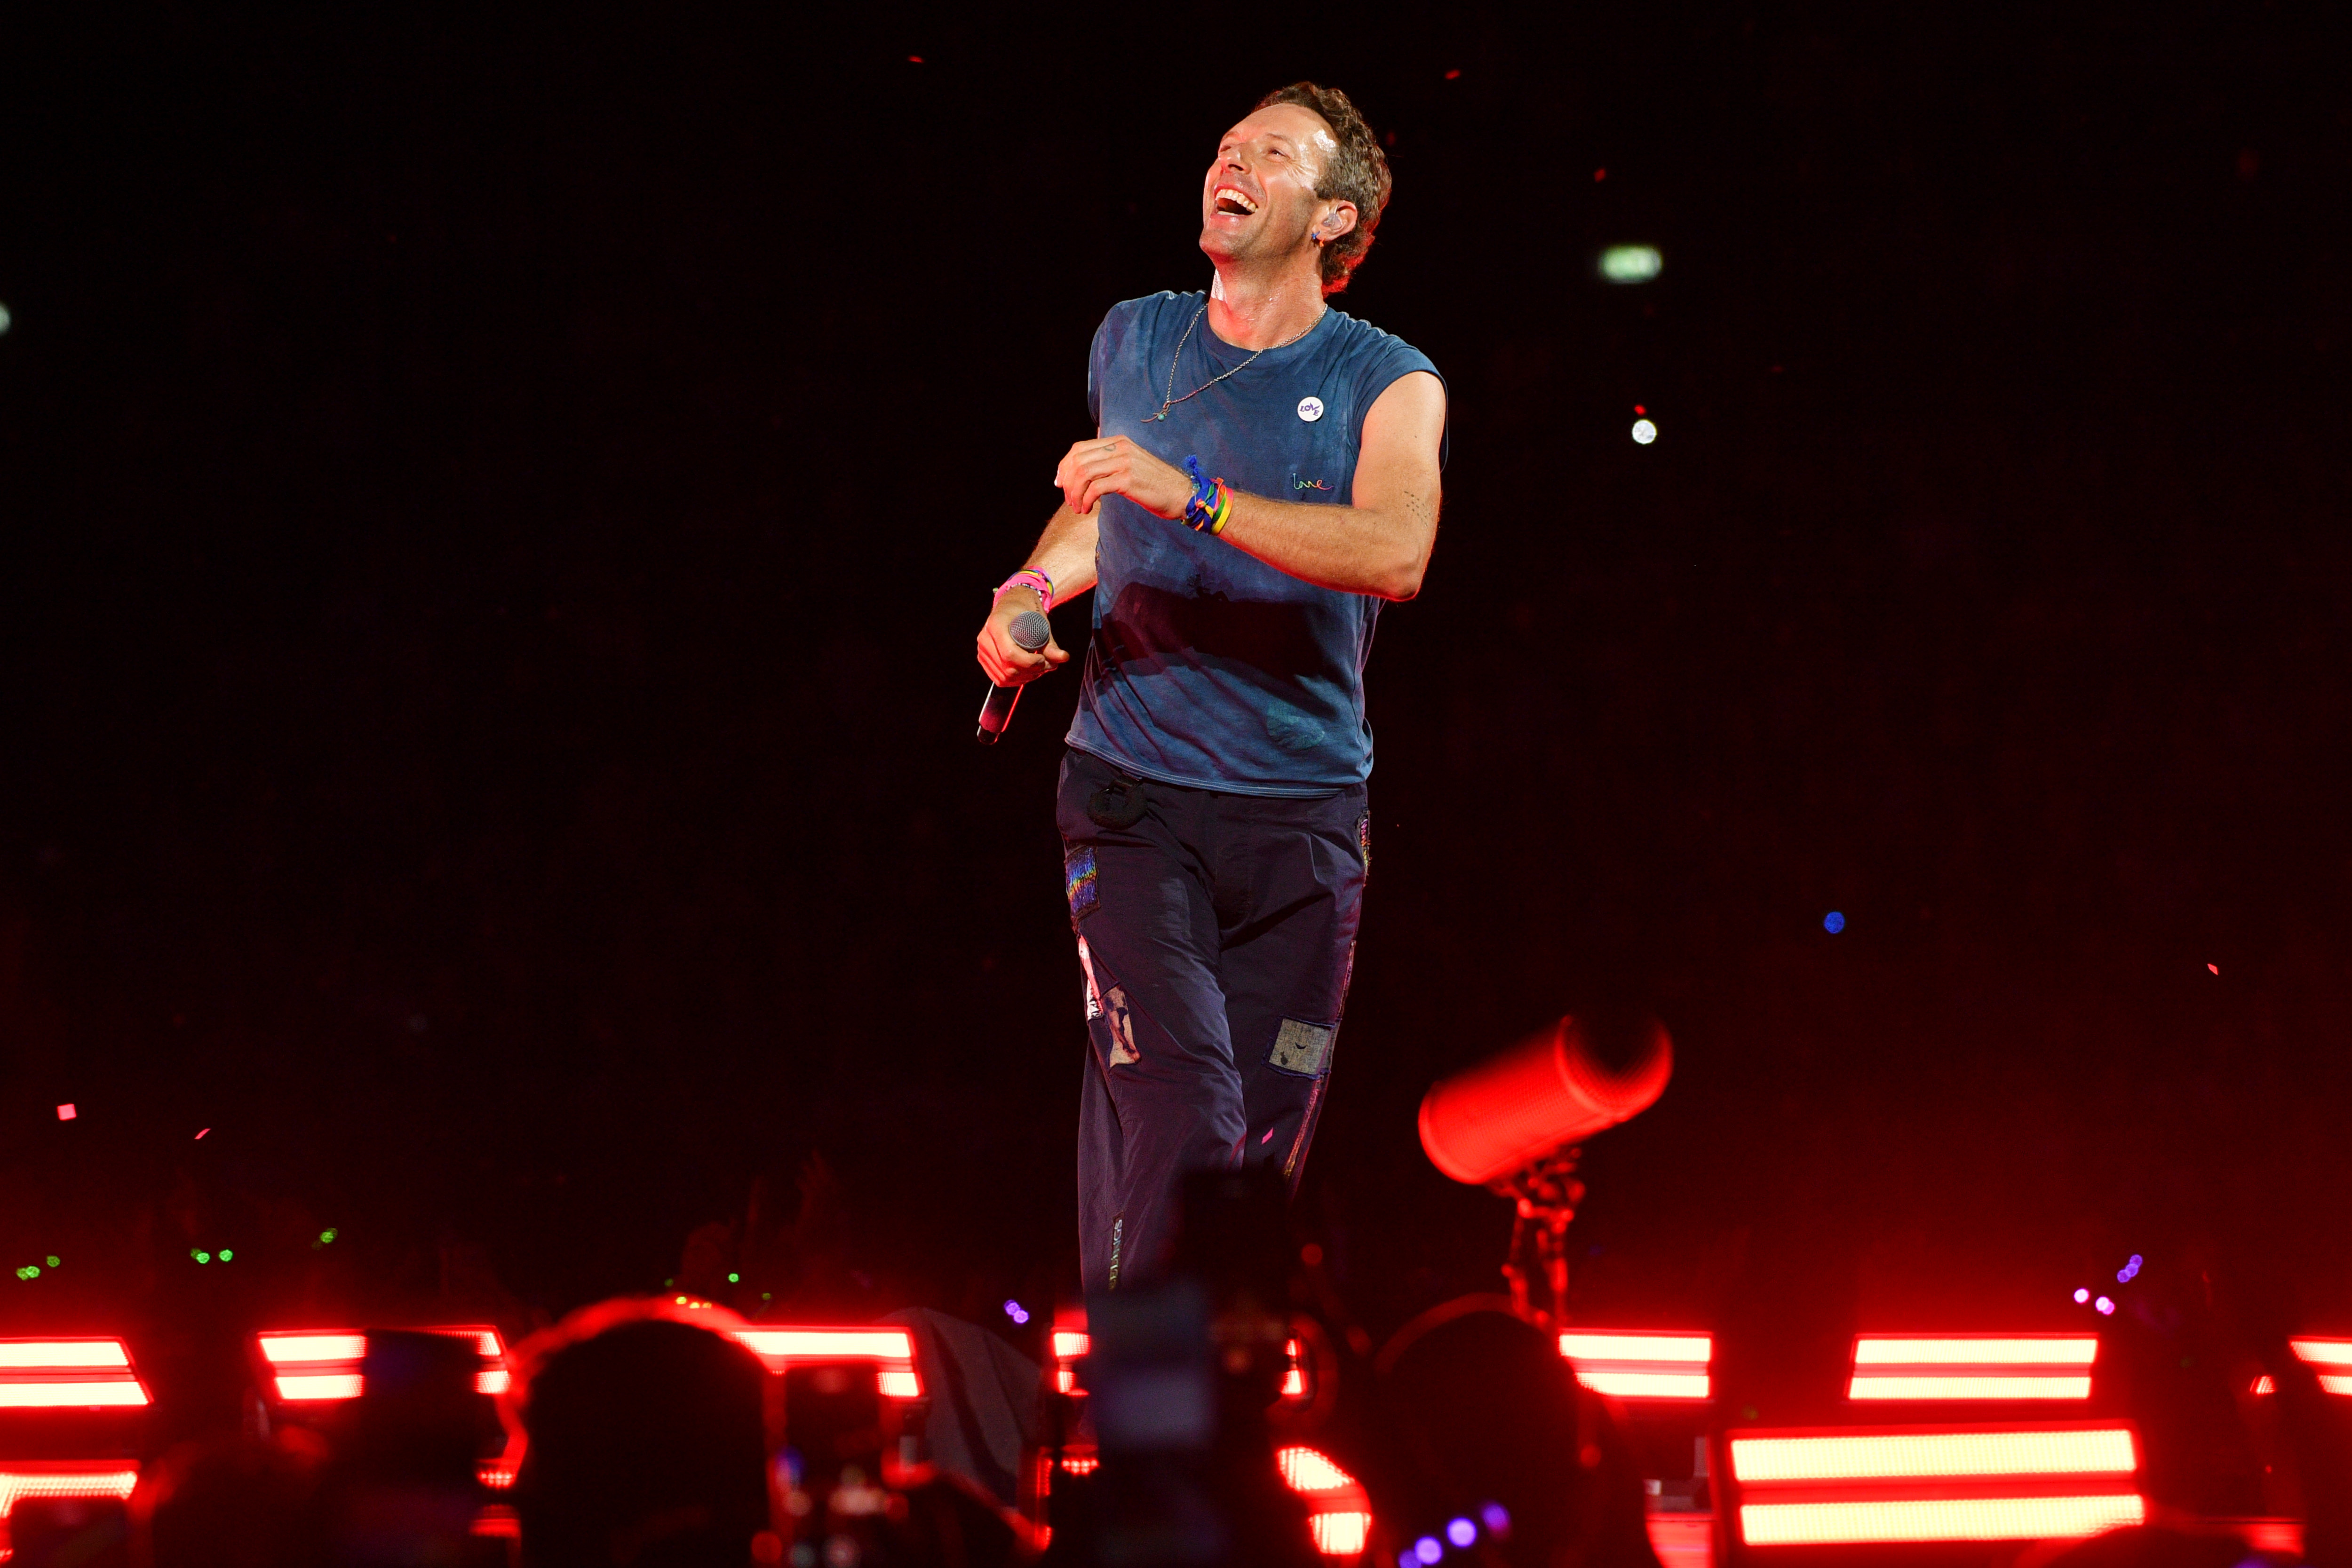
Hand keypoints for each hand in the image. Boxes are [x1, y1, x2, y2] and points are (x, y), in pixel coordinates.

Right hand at [975, 589, 1069, 686]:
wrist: (1012, 606)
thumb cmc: (1026, 612)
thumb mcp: (1040, 624)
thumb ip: (1051, 644)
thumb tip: (1064, 657)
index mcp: (996, 625)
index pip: (1010, 654)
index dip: (1029, 662)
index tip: (1043, 659)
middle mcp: (985, 638)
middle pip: (1008, 669)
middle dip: (1031, 671)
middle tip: (1046, 665)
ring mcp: (982, 650)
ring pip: (1005, 677)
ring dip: (1026, 677)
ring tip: (1039, 668)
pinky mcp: (984, 659)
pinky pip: (1000, 679)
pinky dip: (1016, 681)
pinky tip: (1028, 672)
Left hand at [1055, 436, 1190, 519]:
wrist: (1182, 494)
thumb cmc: (1155, 484)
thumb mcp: (1130, 465)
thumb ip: (1109, 462)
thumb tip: (1083, 472)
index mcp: (1118, 442)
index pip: (1079, 448)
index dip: (1064, 465)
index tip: (1059, 483)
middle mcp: (1120, 448)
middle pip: (1078, 461)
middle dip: (1067, 483)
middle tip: (1069, 500)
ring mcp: (1124, 462)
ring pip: (1084, 473)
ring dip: (1075, 494)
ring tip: (1078, 507)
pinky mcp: (1128, 480)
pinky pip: (1095, 488)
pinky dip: (1086, 500)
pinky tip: (1087, 510)